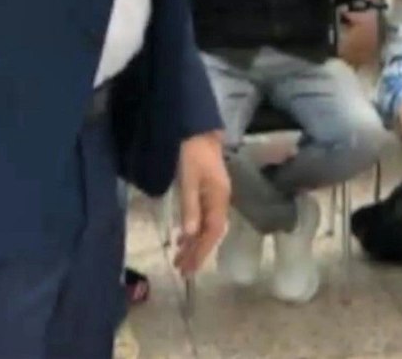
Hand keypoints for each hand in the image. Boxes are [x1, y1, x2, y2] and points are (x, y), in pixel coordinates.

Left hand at [174, 132, 230, 274]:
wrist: (196, 131)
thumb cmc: (192, 153)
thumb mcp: (189, 180)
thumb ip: (190, 207)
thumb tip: (191, 235)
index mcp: (219, 198)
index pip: (213, 231)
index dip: (202, 251)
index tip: (189, 267)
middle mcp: (220, 200)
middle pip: (211, 233)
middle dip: (197, 252)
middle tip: (182, 271)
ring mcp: (215, 196)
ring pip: (206, 227)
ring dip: (194, 244)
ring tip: (180, 260)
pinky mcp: (208, 192)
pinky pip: (203, 218)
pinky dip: (193, 231)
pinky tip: (183, 238)